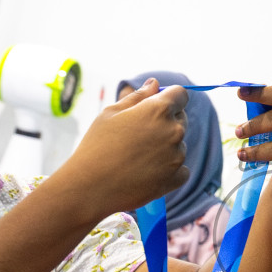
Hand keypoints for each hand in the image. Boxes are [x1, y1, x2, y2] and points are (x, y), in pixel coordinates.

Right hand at [58, 78, 190, 216]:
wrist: (90, 187)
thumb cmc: (96, 146)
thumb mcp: (111, 113)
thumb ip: (137, 96)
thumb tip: (155, 84)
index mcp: (158, 110)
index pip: (180, 94)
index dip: (169, 98)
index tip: (157, 107)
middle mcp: (173, 131)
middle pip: (181, 119)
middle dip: (166, 122)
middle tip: (139, 136)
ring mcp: (177, 156)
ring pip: (179, 145)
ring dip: (165, 148)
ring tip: (137, 157)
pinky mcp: (176, 178)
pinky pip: (181, 170)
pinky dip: (169, 171)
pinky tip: (147, 172)